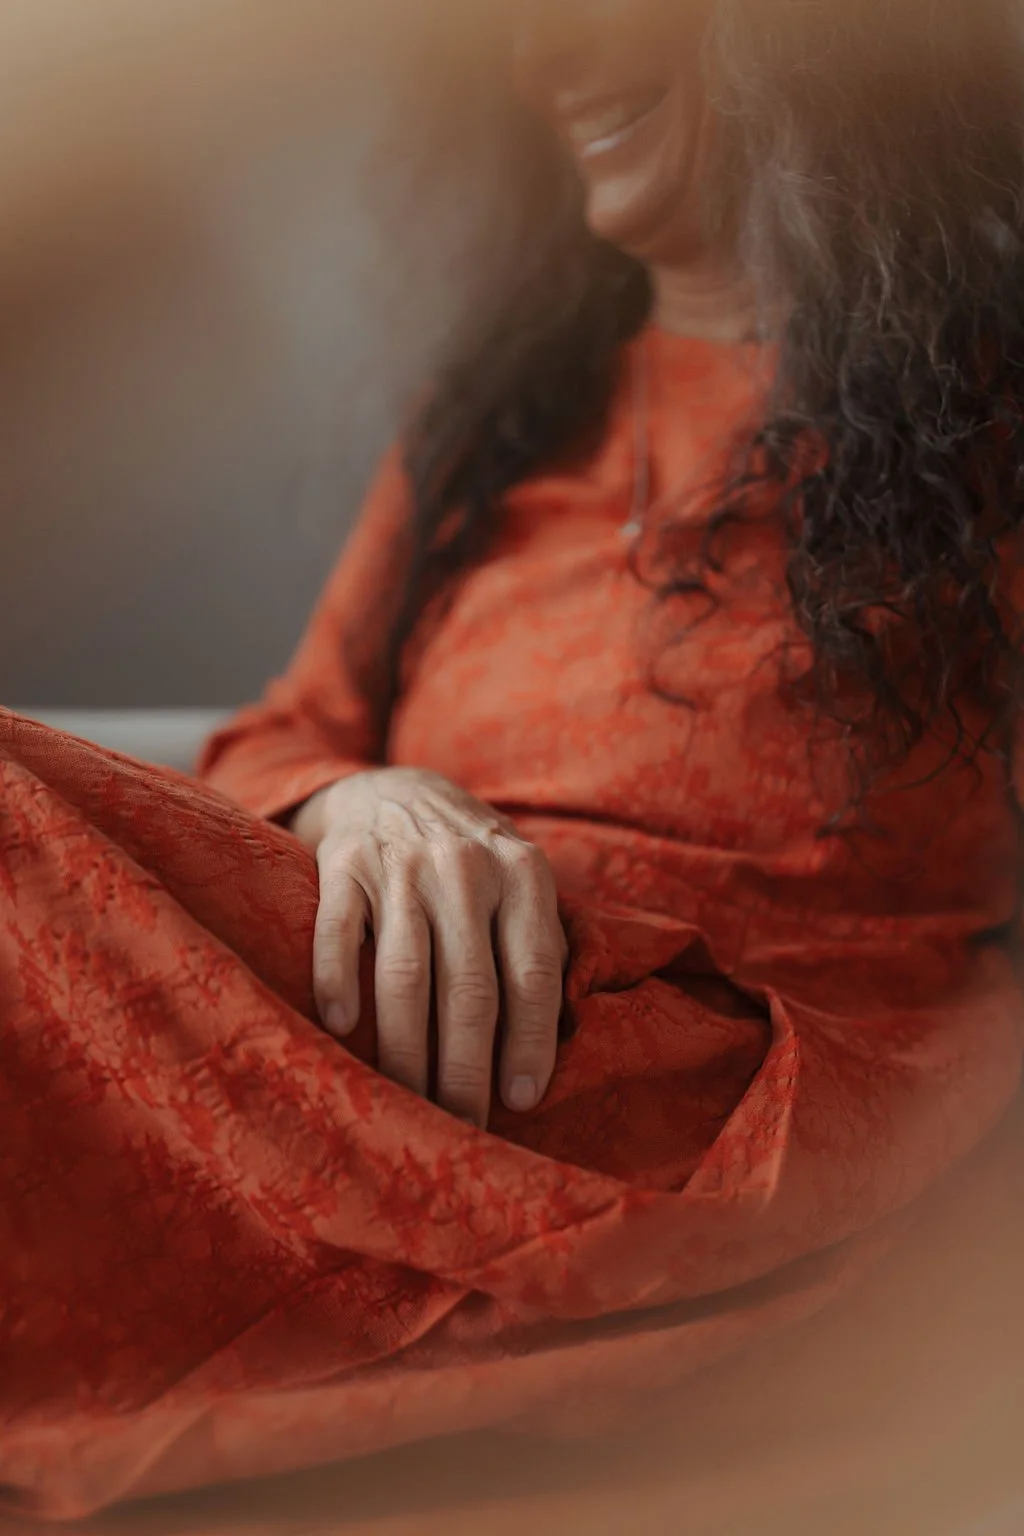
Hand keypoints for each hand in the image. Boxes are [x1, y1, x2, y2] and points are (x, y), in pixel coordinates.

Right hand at [291, 768, 567, 1127]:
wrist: (395, 790)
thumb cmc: (472, 863)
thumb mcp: (521, 885)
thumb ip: (540, 947)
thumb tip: (559, 1045)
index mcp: (522, 875)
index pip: (532, 972)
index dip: (530, 1042)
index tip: (523, 1101)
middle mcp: (465, 868)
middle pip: (470, 988)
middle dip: (467, 1070)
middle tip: (462, 1128)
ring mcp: (400, 864)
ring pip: (405, 975)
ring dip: (407, 1051)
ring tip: (408, 1104)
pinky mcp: (343, 864)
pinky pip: (338, 932)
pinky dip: (338, 981)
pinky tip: (343, 1027)